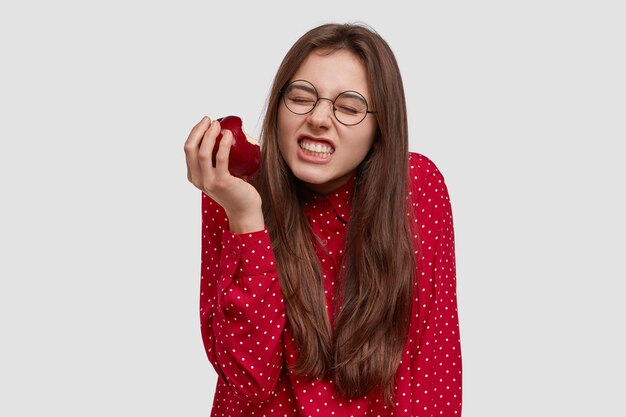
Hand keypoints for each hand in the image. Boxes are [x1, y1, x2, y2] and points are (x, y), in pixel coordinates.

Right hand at [184, 116, 263, 232]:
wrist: (245, 211)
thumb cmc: (235, 190)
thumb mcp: (219, 176)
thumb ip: (216, 162)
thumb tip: (224, 135)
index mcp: (194, 176)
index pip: (188, 150)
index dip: (194, 132)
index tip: (206, 122)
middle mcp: (197, 180)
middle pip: (190, 148)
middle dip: (198, 130)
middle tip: (210, 119)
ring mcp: (209, 182)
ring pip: (202, 152)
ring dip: (209, 134)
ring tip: (219, 124)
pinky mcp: (222, 183)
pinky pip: (221, 158)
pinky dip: (223, 143)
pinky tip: (228, 134)